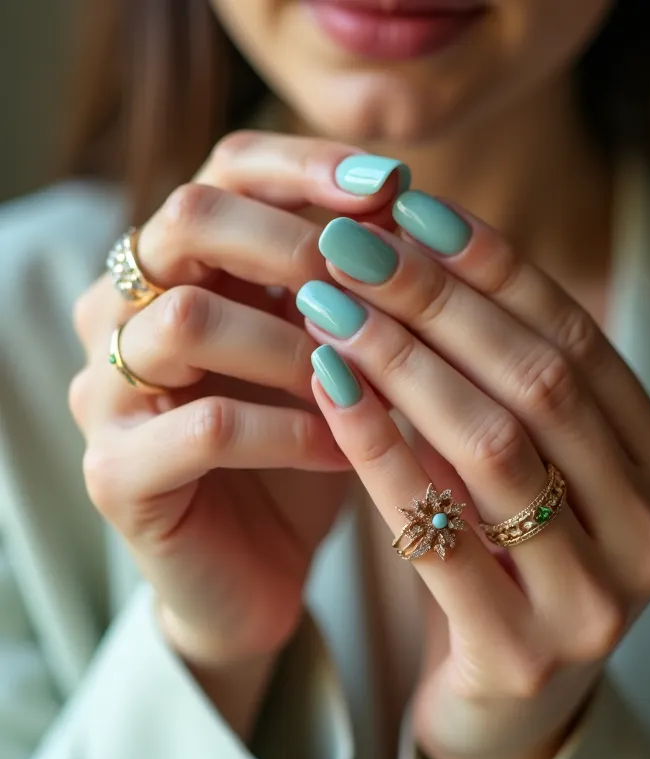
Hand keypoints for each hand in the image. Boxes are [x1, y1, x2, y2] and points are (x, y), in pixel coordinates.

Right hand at [69, 132, 403, 733]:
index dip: (309, 166)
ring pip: (187, 320)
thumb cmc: (302, 447)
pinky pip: (206, 427)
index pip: (227, 170)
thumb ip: (351, 285)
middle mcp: (122, 310)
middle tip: (373, 280)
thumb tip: (407, 205)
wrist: (256, 565)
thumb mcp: (331, 354)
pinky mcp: (115, 472)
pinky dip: (290, 431)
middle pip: (189, 219)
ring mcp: (106, 390)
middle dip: (298, 244)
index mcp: (177, 266)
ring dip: (294, 343)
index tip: (394, 185)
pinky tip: (346, 448)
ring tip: (363, 376)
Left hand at [301, 196, 649, 758]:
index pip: (572, 335)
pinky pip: (441, 531)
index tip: (410, 207)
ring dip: (402, 360)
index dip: (491, 264)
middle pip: (536, 377)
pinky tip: (328, 386)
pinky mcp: (525, 652)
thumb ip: (497, 377)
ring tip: (326, 304)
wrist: (503, 697)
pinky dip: (381, 447)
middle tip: (350, 245)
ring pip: (492, 443)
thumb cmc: (506, 557)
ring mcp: (600, 597)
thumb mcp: (516, 461)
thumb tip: (418, 245)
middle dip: (436, 300)